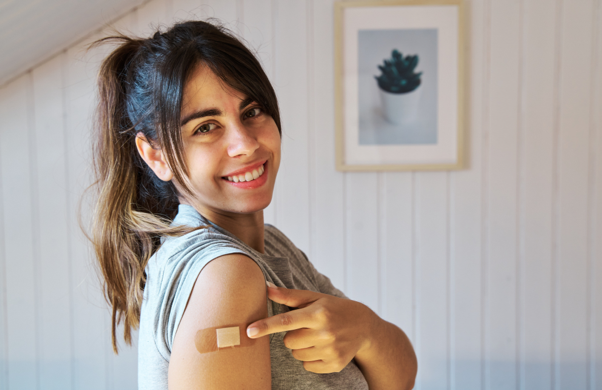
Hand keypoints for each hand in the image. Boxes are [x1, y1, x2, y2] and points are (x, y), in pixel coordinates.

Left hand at [246, 284, 378, 372]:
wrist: (363, 326)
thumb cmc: (334, 308)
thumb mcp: (315, 297)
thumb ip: (289, 296)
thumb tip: (265, 288)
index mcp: (318, 313)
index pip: (286, 321)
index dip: (266, 326)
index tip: (250, 331)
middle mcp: (325, 333)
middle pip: (289, 341)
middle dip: (292, 335)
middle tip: (306, 327)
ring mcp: (331, 350)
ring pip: (297, 355)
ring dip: (301, 347)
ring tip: (316, 337)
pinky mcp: (335, 364)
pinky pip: (308, 366)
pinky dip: (310, 358)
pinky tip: (322, 347)